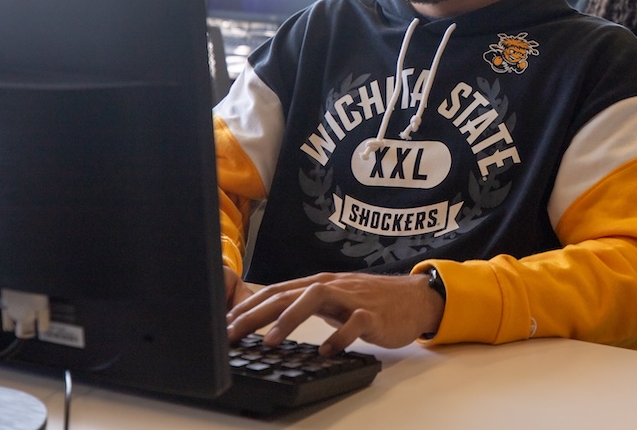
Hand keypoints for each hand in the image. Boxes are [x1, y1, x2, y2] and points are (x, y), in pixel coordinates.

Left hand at [226, 271, 444, 354]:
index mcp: (317, 284)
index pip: (275, 291)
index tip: (223, 324)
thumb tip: (269, 320)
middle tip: (230, 334)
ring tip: (271, 341)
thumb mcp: (333, 301)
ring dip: (290, 319)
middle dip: (254, 314)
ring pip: (315, 299)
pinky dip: (338, 336)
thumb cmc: (370, 302)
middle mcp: (331, 286)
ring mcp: (352, 298)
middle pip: (286, 294)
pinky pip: (354, 323)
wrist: (412, 299)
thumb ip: (306, 306)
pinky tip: (326, 351)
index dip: (247, 306)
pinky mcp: (372, 313)